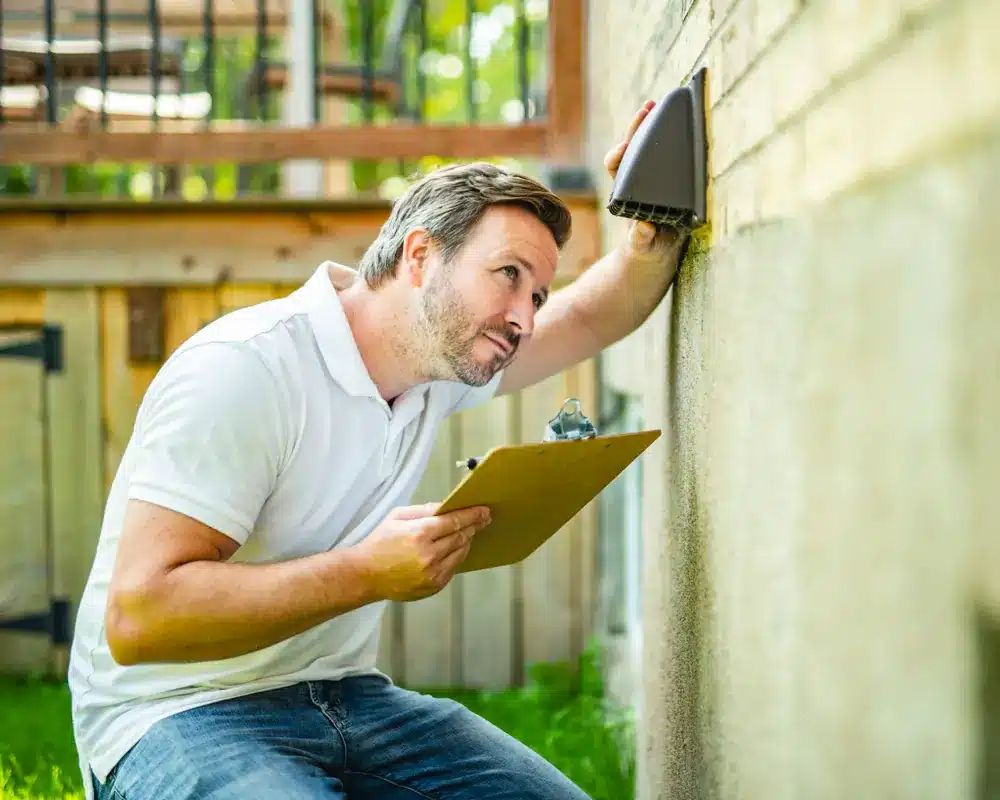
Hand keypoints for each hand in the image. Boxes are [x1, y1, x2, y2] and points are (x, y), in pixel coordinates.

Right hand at [351, 503, 490, 601]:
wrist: (365, 574)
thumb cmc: (379, 543)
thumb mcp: (397, 517)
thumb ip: (424, 510)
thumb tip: (446, 507)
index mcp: (419, 533)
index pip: (454, 521)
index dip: (472, 515)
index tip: (484, 511)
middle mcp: (429, 554)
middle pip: (461, 536)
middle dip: (473, 526)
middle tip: (483, 519)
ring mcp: (432, 573)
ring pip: (460, 553)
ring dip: (466, 541)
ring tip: (468, 532)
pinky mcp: (433, 586)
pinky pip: (453, 568)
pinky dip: (456, 557)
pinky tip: (454, 549)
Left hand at [604, 101, 682, 260]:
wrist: (656, 249)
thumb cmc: (648, 246)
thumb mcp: (644, 246)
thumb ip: (642, 240)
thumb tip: (643, 228)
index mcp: (626, 192)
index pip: (616, 166)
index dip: (619, 155)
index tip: (625, 148)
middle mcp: (636, 179)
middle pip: (631, 147)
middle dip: (637, 127)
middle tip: (648, 108)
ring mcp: (650, 176)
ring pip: (647, 145)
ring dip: (652, 124)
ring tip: (658, 104)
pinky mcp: (667, 176)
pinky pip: (666, 151)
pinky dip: (671, 134)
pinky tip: (682, 120)